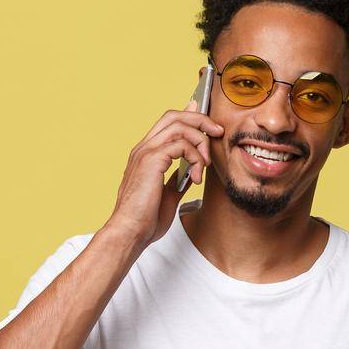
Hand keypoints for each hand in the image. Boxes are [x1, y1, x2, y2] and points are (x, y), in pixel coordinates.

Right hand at [104, 87, 223, 249]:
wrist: (131, 232)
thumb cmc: (144, 220)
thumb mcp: (167, 195)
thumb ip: (178, 179)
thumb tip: (191, 171)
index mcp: (145, 154)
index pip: (168, 123)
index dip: (190, 117)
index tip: (209, 126)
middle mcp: (143, 148)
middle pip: (174, 116)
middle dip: (200, 120)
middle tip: (217, 132)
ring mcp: (145, 152)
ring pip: (180, 126)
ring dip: (200, 141)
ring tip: (205, 164)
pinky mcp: (151, 160)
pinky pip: (181, 145)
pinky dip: (195, 157)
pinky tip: (196, 177)